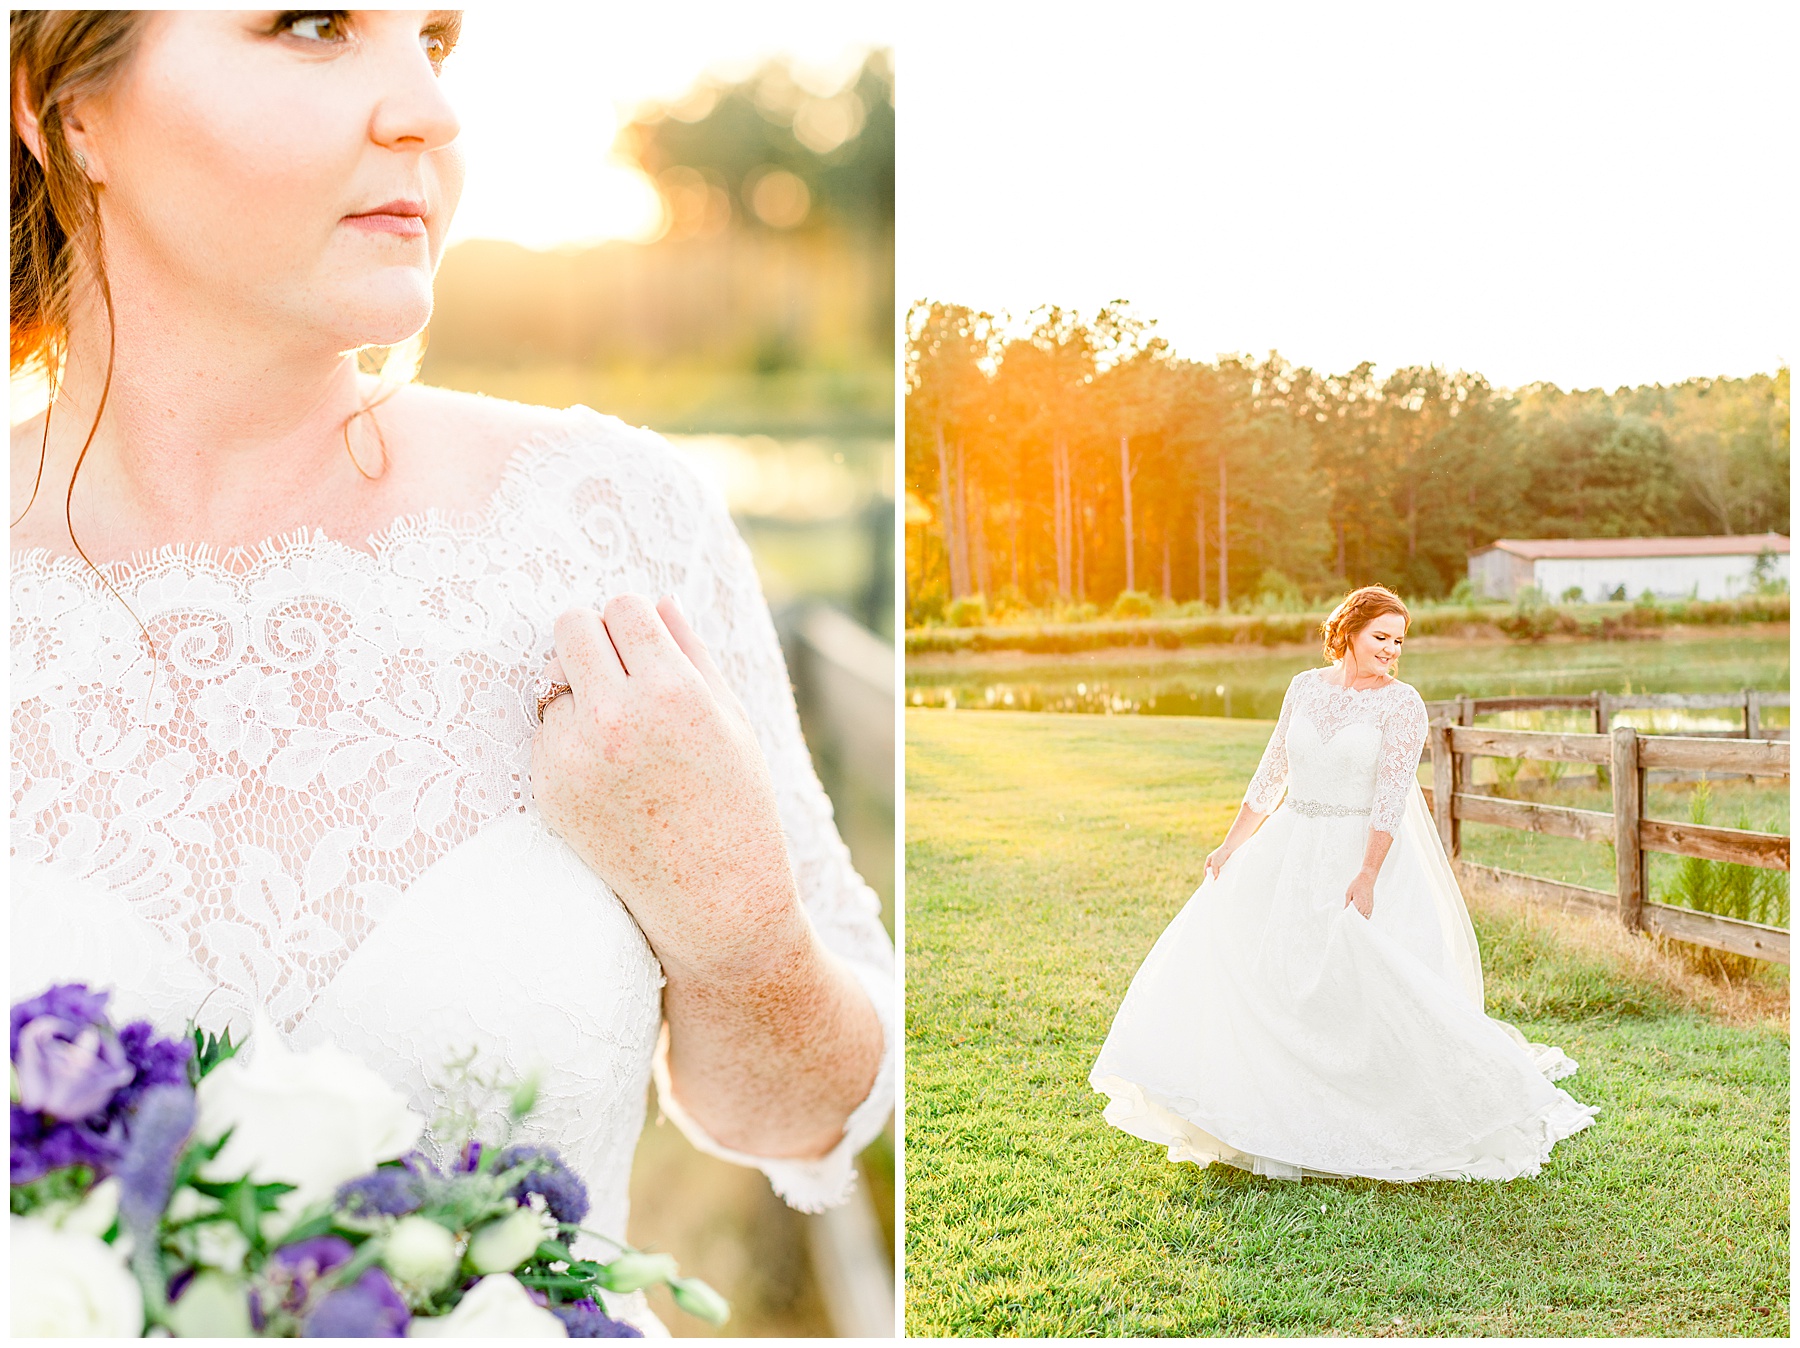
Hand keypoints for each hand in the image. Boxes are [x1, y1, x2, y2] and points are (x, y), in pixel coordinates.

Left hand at [530, 594, 800, 983]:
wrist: (711, 901)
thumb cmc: (735, 804)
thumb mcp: (731, 720)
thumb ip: (692, 653)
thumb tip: (657, 600)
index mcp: (672, 693)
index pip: (624, 607)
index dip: (636, 622)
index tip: (647, 646)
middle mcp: (617, 719)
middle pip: (571, 626)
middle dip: (594, 638)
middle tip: (620, 670)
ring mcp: (575, 756)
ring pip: (552, 678)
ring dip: (579, 690)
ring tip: (621, 733)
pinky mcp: (549, 788)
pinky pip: (547, 730)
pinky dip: (570, 737)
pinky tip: (609, 771)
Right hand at [1204, 842, 1233, 879]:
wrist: (1231, 848)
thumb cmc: (1222, 854)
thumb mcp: (1215, 863)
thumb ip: (1214, 871)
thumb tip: (1215, 878)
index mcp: (1209, 859)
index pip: (1206, 869)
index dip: (1207, 875)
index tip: (1208, 881)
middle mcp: (1214, 860)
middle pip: (1212, 870)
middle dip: (1213, 875)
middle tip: (1215, 882)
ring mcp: (1220, 861)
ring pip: (1218, 870)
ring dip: (1219, 874)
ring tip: (1221, 880)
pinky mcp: (1226, 862)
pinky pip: (1224, 869)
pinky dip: (1224, 873)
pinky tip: (1225, 876)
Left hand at [1344, 869, 1375, 918]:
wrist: (1367, 879)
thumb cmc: (1357, 884)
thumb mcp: (1348, 893)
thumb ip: (1347, 903)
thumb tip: (1345, 910)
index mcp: (1359, 903)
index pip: (1354, 915)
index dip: (1350, 917)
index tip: (1346, 918)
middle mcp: (1365, 906)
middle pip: (1360, 917)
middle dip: (1355, 919)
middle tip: (1349, 919)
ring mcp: (1369, 906)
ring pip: (1365, 917)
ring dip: (1360, 918)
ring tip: (1354, 918)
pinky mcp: (1372, 905)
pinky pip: (1368, 914)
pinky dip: (1364, 916)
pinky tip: (1360, 915)